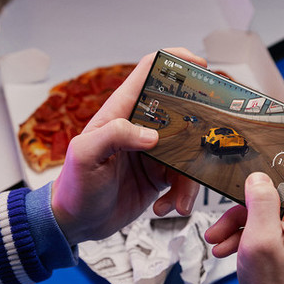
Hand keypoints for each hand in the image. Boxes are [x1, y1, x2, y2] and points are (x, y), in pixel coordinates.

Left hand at [51, 48, 204, 244]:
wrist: (76, 222)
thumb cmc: (73, 186)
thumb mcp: (85, 155)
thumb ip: (113, 135)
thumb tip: (151, 135)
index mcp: (120, 112)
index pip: (149, 72)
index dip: (174, 60)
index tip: (200, 64)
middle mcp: (140, 128)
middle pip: (181, 112)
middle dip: (199, 126)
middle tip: (210, 142)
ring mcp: (153, 152)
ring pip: (188, 152)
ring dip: (189, 180)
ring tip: (178, 201)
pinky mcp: (160, 176)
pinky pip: (184, 179)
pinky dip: (181, 196)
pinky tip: (164, 207)